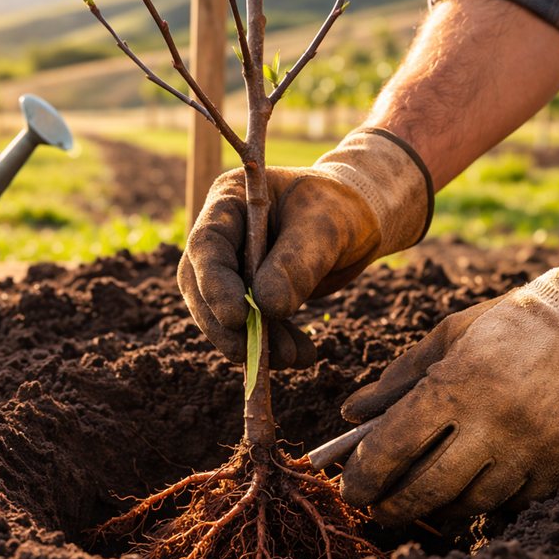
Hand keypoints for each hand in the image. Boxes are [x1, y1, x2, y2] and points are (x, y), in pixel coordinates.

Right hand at [178, 128, 432, 368]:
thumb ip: (296, 262)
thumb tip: (268, 308)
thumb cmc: (339, 208)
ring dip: (252, 341)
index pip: (207, 245)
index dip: (214, 285)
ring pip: (221, 312)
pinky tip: (300, 355)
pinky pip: (248, 324)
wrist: (356, 219)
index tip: (237, 319)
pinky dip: (271, 343)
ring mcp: (229, 264)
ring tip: (292, 358)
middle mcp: (220, 234)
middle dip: (228, 326)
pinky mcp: (246, 292)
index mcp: (229, 200)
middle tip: (255, 354)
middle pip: (202, 285)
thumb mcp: (326, 227)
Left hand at [339, 234, 558, 523]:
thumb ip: (398, 377)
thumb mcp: (451, 335)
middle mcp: (493, 423)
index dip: (364, 475)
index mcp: (457, 384)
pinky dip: (485, 502)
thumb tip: (352, 413)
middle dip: (393, 506)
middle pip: (429, 488)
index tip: (349, 489)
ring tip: (418, 504)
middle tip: (376, 511)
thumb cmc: (516, 325)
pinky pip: (512, 502)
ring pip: (471, 503)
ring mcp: (531, 450)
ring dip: (437, 510)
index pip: (394, 445)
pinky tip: (468, 494)